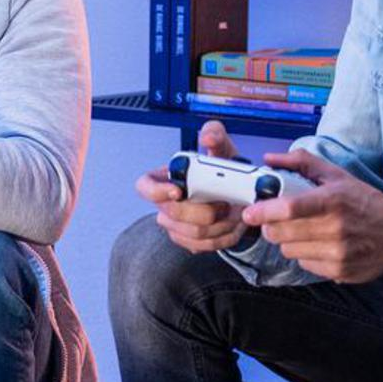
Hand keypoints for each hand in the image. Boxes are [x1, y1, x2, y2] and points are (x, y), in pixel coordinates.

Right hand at [134, 120, 250, 253]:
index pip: (145, 187)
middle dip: (204, 211)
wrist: (238, 194)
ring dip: (220, 225)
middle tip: (225, 203)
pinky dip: (224, 237)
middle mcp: (165, 204)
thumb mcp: (221, 148)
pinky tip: (234, 225)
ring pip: (192, 233)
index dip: (156, 192)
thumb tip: (208, 137)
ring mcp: (176, 225)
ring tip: (236, 213)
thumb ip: (215, 135)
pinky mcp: (190, 241)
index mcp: (165, 179)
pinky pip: (204, 246)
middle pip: (172, 215)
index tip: (178, 191)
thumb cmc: (222, 170)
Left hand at [243, 149, 382, 281]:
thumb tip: (269, 159)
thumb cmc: (365, 202)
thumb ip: (302, 163)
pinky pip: (304, 264)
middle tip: (278, 220)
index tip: (250, 212)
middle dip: (272, 226)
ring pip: (288, 250)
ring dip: (289, 241)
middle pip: (281, 233)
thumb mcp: (338, 176)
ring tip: (305, 231)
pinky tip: (319, 245)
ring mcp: (337, 252)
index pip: (290, 208)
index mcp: (333, 200)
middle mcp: (335, 228)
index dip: (264, 211)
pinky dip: (305, 255)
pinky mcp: (339, 271)